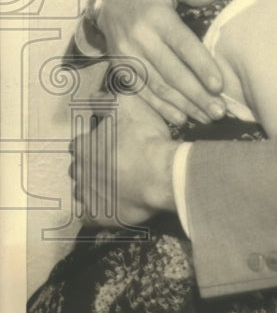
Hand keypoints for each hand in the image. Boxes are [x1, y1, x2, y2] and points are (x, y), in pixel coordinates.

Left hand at [71, 89, 178, 226]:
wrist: (161, 174)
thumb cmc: (143, 138)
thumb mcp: (126, 106)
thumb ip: (106, 100)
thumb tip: (93, 96)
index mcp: (83, 147)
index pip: (79, 144)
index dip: (94, 143)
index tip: (109, 143)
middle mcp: (80, 173)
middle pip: (80, 170)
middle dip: (92, 167)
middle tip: (114, 164)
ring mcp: (89, 197)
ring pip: (84, 193)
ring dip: (95, 188)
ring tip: (115, 186)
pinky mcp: (102, 217)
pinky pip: (91, 217)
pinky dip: (99, 211)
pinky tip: (111, 206)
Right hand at [97, 0, 224, 125]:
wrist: (109, 1)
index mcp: (156, 17)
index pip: (182, 45)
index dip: (201, 66)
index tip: (218, 86)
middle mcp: (140, 39)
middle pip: (172, 72)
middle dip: (197, 95)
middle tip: (220, 111)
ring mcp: (128, 56)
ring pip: (159, 86)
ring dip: (184, 105)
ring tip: (208, 117)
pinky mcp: (121, 68)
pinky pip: (143, 92)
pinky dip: (162, 108)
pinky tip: (182, 118)